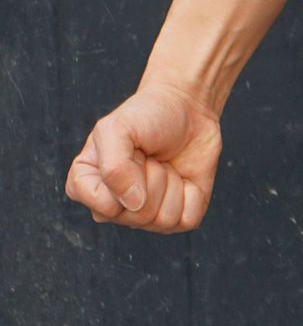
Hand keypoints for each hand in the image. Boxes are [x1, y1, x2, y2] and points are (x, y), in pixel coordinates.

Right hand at [64, 81, 222, 233]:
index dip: (121, 178)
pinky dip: (191, 193)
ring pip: (161, 219)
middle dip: (150, 177)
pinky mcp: (178, 215)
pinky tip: (183, 175)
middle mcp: (116, 207)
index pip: (102, 207)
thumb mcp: (118, 128)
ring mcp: (147, 214)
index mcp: (89, 186)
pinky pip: (187, 219)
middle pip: (136, 215)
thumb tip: (134, 204)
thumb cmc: (147, 115)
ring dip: (170, 183)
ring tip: (164, 163)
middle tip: (149, 155)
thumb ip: (114, 168)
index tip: (127, 150)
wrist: (187, 106)